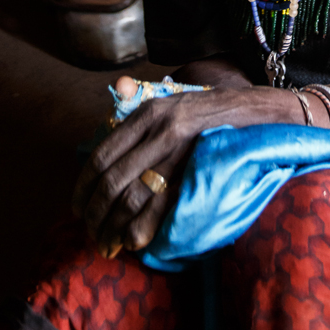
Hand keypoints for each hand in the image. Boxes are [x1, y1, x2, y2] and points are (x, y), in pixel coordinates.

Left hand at [72, 83, 296, 256]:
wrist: (252, 114)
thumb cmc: (207, 110)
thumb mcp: (172, 98)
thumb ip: (141, 98)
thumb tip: (119, 87)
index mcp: (148, 113)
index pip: (102, 154)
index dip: (83, 186)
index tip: (77, 207)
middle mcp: (159, 131)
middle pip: (113, 180)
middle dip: (95, 213)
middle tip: (89, 232)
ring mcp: (178, 153)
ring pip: (132, 197)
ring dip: (113, 225)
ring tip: (107, 242)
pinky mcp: (195, 172)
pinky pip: (161, 206)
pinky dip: (141, 227)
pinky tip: (132, 241)